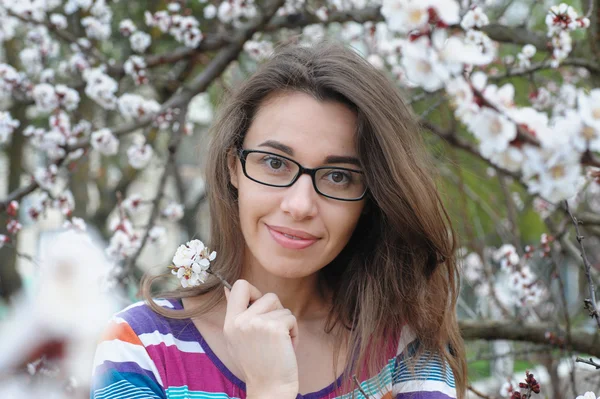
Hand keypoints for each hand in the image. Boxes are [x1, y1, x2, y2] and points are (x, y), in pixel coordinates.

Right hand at [223, 279, 298, 397]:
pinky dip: (294, 332)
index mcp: (230, 323)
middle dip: (276, 312)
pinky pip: (291, 318)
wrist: (269, 388)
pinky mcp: (275, 328)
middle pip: (267, 295)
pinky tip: (286, 347)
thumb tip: (228, 288)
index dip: (254, 291)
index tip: (260, 307)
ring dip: (286, 323)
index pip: (239, 286)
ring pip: (282, 307)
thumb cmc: (257, 365)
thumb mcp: (236, 339)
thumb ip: (234, 314)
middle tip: (273, 332)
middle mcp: (240, 321)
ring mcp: (257, 323)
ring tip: (279, 342)